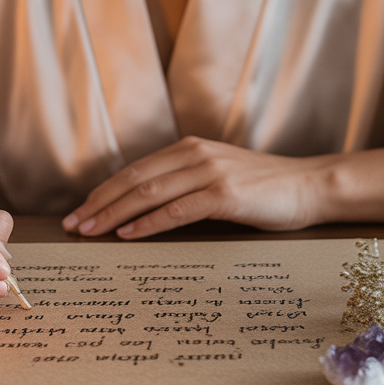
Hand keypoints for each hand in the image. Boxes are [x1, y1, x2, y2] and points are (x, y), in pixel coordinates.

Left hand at [61, 137, 328, 239]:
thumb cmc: (264, 190)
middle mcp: (195, 155)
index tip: (80, 212)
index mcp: (190, 149)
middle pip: (134, 179)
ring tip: (92, 231)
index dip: (104, 191)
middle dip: (99, 203)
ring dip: (115, 214)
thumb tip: (144, 209)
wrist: (309, 186)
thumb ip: (186, 183)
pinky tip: (129, 235)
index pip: (135, 170)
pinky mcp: (225, 194)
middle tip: (74, 225)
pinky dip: (149, 223)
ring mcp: (210, 172)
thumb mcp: (218, 177)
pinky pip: (177, 210)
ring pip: (149, 193)